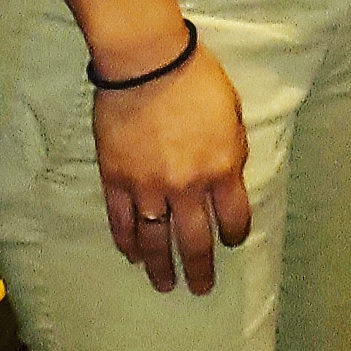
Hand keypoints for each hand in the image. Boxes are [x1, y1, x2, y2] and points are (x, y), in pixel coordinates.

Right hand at [93, 40, 252, 295]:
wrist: (146, 62)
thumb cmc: (196, 78)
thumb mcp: (232, 112)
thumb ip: (231, 150)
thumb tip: (228, 178)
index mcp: (222, 167)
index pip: (233, 218)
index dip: (234, 234)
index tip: (232, 241)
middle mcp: (187, 187)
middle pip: (195, 242)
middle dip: (200, 269)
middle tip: (201, 289)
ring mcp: (148, 188)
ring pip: (155, 242)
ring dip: (160, 268)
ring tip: (165, 285)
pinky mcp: (116, 181)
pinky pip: (122, 224)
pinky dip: (127, 244)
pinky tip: (133, 257)